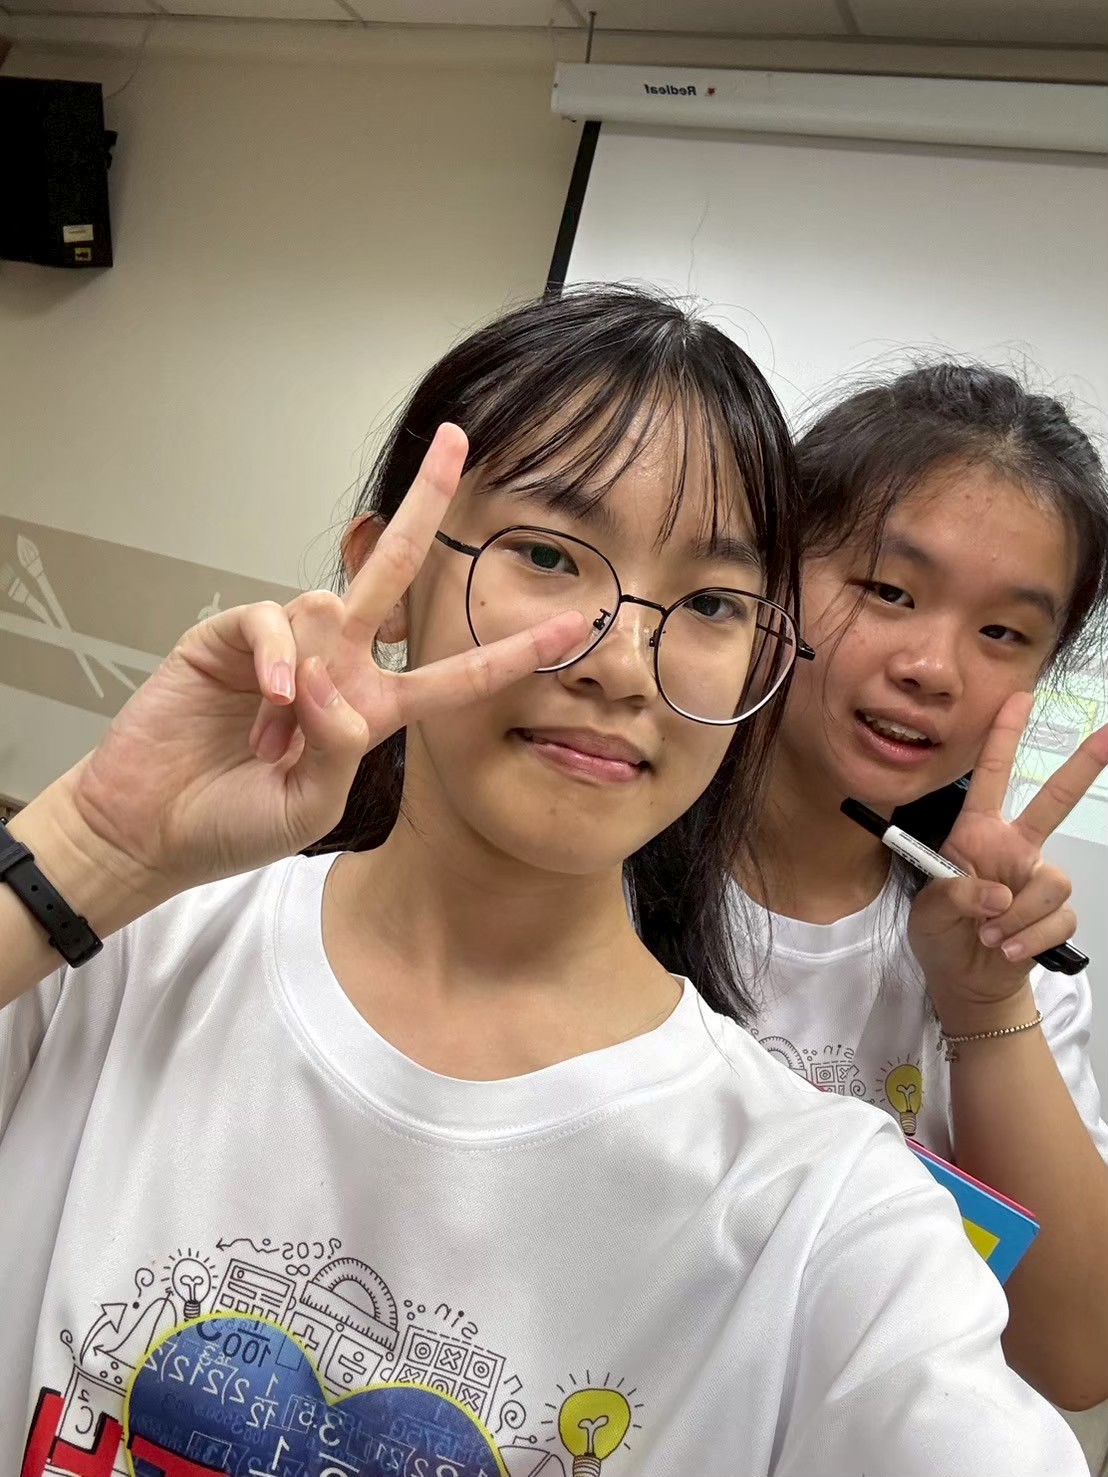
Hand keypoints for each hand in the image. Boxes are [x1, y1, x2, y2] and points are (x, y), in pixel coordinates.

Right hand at [61, 425, 585, 898]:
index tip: (576, 627)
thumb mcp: (311, 807)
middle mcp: (336, 666)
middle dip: (429, 508)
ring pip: (328, 607)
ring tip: (267, 743)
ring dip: (305, 680)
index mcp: (371, 710)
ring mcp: (283, 646)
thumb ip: (340, 750)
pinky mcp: (229, 636)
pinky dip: (273, 654)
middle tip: (458, 442)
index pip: (455, 676)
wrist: (150, 828)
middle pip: (396, 575)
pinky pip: (271, 619)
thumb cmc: (235, 823)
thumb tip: (333, 682)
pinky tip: (263, 698)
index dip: (512, 653)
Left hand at [908, 690, 1107, 1024]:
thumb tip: (996, 894)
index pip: (990, 778)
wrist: (962, 980)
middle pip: (1054, 801)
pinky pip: (1056, 919)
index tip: (1018, 698)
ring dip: (1018, 916)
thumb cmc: (940, 935)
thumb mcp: (929, 909)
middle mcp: (1013, 848)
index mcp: (976, 834)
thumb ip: (956, 894)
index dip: (1003, 738)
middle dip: (1082, 767)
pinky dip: (1028, 938)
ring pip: (1051, 884)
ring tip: (988, 935)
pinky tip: (1006, 949)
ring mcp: (1035, 879)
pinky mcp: (1052, 913)